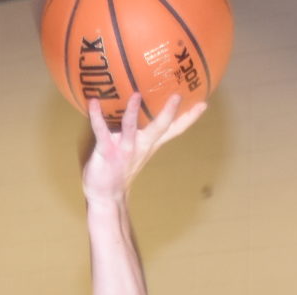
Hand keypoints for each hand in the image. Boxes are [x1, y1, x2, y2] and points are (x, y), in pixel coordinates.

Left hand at [80, 92, 204, 202]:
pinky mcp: (106, 151)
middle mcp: (141, 145)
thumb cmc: (119, 169)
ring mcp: (124, 149)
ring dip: (133, 112)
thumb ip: (137, 130)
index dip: (189, 118)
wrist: (105, 196)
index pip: (174, 129)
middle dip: (168, 112)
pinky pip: (101, 131)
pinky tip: (94, 102)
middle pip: (159, 128)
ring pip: (131, 127)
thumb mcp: (135, 148)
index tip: (203, 103)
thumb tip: (137, 101)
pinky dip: (97, 116)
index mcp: (149, 143)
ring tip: (136, 95)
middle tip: (177, 95)